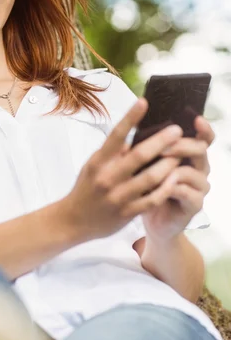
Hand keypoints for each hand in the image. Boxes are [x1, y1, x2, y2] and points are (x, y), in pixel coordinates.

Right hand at [61, 98, 184, 242]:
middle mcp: (108, 177)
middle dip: (162, 141)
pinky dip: (166, 188)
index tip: (144, 102)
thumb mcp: (94, 165)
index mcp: (98, 161)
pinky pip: (152, 199)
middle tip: (177, 130)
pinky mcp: (127, 213)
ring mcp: (118, 196)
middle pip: (139, 155)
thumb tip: (136, 134)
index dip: (130, 117)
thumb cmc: (87, 187)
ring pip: (151, 177)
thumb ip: (114, 152)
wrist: (73, 220)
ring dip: (169, 164)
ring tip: (181, 155)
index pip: (116, 135)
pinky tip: (176, 179)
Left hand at [141, 115, 213, 242]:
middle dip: (181, 145)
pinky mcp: (195, 205)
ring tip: (156, 167)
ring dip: (173, 167)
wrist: (152, 220)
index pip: (203, 137)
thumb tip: (135, 124)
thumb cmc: (148, 187)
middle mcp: (199, 168)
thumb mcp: (145, 164)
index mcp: (189, 154)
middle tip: (163, 146)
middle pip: (200, 149)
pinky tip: (161, 186)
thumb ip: (147, 146)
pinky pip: (187, 192)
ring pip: (193, 171)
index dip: (203, 128)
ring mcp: (199, 187)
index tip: (196, 119)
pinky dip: (172, 187)